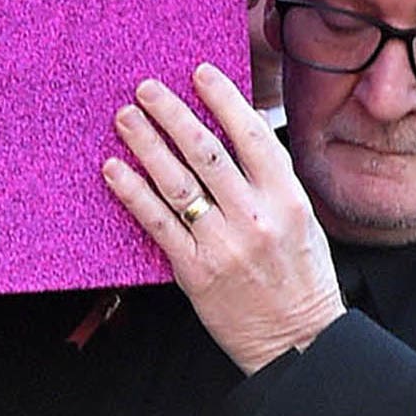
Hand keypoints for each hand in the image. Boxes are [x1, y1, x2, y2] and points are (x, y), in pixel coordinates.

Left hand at [104, 64, 344, 374]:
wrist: (298, 342)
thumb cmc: (300, 277)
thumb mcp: (302, 219)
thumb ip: (273, 176)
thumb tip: (244, 123)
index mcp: (288, 199)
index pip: (252, 136)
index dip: (223, 100)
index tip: (199, 73)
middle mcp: (256, 217)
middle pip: (206, 152)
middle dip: (172, 114)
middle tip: (146, 88)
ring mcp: (224, 244)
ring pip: (177, 182)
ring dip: (147, 144)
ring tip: (125, 117)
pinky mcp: (195, 270)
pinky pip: (157, 223)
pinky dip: (133, 192)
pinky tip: (114, 169)